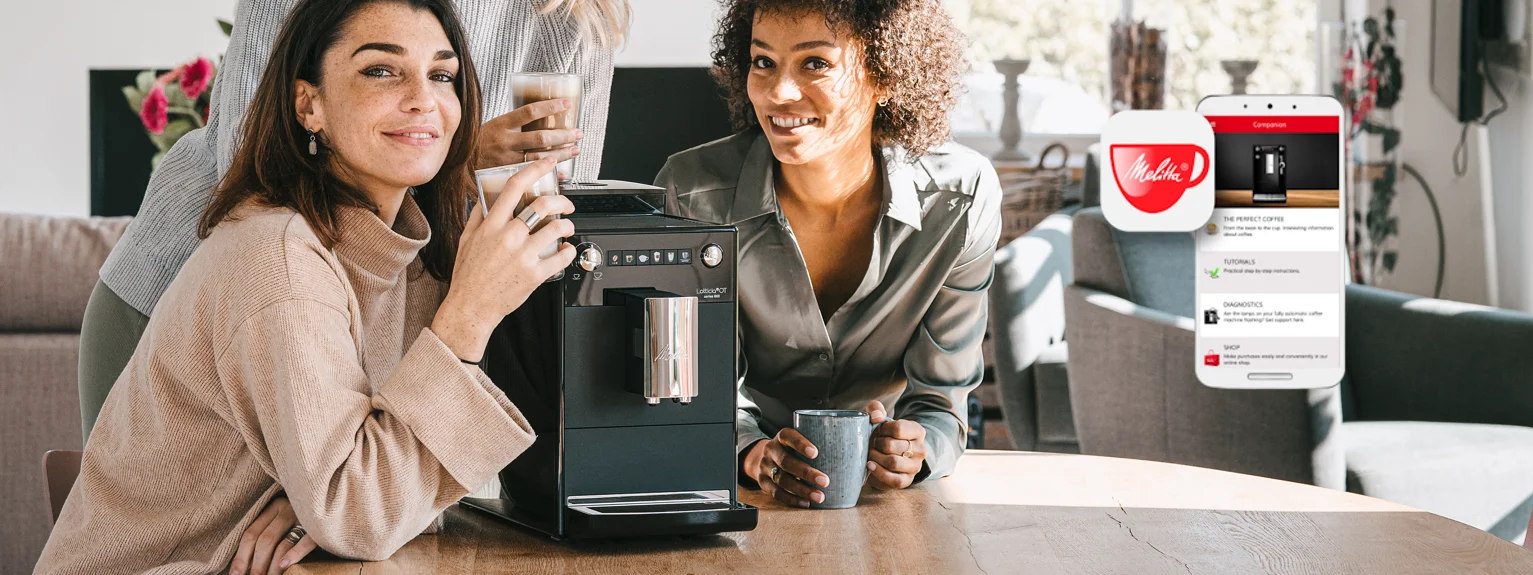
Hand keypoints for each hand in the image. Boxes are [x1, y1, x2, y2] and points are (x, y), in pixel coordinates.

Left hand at [230, 495, 315, 574]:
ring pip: (281, 544)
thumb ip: (267, 531)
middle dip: (255, 566)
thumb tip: (246, 563)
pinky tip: (284, 567)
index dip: (240, 557)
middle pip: (263, 541)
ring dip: (271, 568)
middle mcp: (287, 508)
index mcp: (274, 506)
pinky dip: (293, 555)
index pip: (250, 534)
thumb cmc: (305, 516)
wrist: (340, 498)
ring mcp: (304, 516)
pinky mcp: (320, 525)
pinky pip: (305, 542)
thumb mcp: (283, 517)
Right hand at [433, 158, 575, 361]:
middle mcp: (508, 237)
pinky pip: (561, 257)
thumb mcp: (465, 240)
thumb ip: (477, 217)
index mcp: (491, 225)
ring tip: (567, 228)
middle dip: (561, 200)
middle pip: (542, 205)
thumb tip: (485, 198)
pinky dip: (569, 251)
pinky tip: (566, 249)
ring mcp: (523, 256)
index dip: (534, 170)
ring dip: (568, 225)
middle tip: (566, 204)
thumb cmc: (468, 275)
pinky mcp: (534, 275)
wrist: (471, 307)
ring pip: (556, 229)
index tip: (548, 163)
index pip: (514, 187)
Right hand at [477, 99, 582, 173]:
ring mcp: (506, 160)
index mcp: (502, 124)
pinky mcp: (507, 175)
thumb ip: (517, 123)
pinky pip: (532, 175)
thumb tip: (546, 113)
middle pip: (540, 137)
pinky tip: (562, 172)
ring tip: (575, 150)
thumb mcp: (496, 125)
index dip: (550, 107)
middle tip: (578, 133)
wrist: (460, 162)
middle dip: (563, 135)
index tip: (566, 104)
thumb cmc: (482, 141)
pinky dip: (549, 175)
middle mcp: (505, 142)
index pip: (529, 111)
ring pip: (539, 158)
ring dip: (561, 154)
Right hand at [743, 428, 830, 507]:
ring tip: (819, 496)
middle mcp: (770, 450)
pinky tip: (806, 503)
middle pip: (786, 462)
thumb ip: (815, 446)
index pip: (788, 436)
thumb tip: (848, 459)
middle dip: (806, 473)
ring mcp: (765, 467)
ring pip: (782, 480)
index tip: (815, 453)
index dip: (800, 444)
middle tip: (825, 481)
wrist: (760, 457)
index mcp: (781, 437)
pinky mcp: (763, 483)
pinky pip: (776, 493)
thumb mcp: (796, 443)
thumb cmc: (791, 451)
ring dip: (802, 490)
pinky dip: (792, 499)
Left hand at [864, 400, 927, 490]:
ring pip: (892, 462)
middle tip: (873, 443)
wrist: (887, 454)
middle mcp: (920, 449)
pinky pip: (894, 479)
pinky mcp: (907, 480)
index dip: (882, 429)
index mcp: (917, 431)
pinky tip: (870, 465)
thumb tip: (876, 417)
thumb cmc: (884, 434)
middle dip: (877, 444)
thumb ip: (876, 409)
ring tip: (870, 454)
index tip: (878, 431)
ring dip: (876, 457)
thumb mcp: (880, 418)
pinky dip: (878, 472)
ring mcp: (915, 466)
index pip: (898, 428)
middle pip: (891, 446)